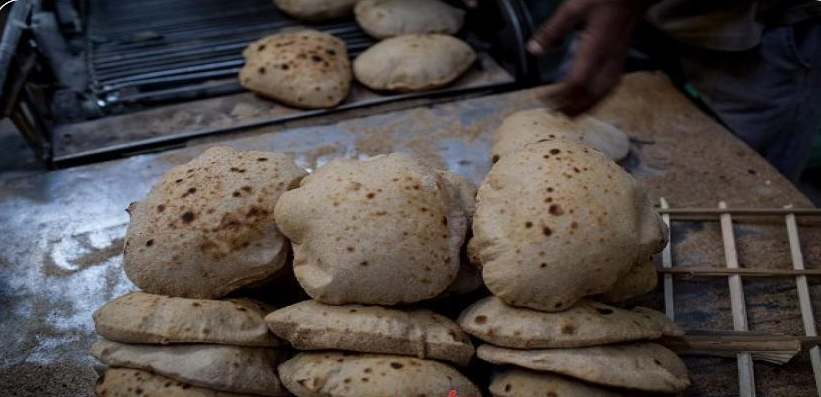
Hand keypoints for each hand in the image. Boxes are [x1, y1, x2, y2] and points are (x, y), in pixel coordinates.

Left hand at [528, 1, 642, 115]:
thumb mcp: (574, 7)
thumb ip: (553, 30)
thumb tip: (534, 49)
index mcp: (596, 48)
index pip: (577, 82)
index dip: (561, 95)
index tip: (545, 100)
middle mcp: (609, 58)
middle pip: (593, 93)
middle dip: (575, 108)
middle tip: (557, 115)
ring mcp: (619, 59)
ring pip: (605, 91)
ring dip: (589, 105)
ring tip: (573, 114)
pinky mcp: (623, 56)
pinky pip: (613, 84)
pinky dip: (601, 96)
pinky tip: (594, 98)